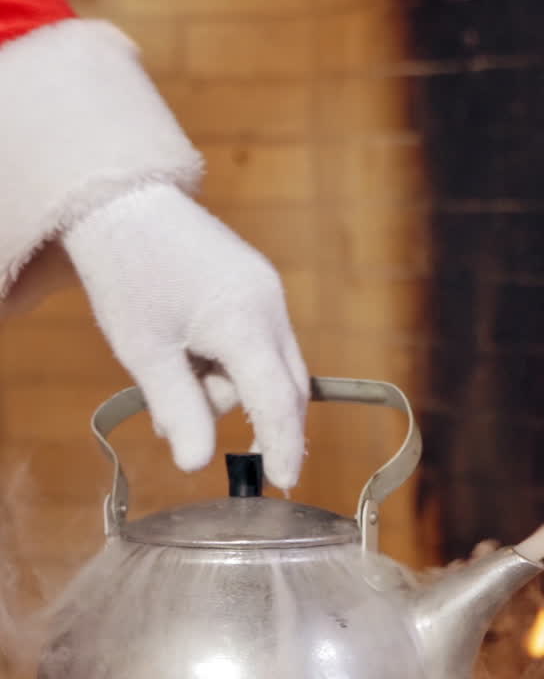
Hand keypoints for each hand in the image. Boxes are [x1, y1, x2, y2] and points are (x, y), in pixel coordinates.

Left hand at [61, 182, 308, 489]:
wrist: (122, 198)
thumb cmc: (127, 271)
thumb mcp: (144, 351)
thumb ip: (178, 409)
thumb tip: (195, 463)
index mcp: (242, 321)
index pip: (275, 400)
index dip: (281, 445)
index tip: (282, 481)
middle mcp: (270, 307)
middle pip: (285, 388)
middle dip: (260, 422)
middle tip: (235, 454)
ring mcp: (270, 293)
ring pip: (270, 368)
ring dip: (231, 389)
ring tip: (173, 386)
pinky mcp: (260, 287)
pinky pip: (260, 342)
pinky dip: (232, 364)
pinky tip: (191, 359)